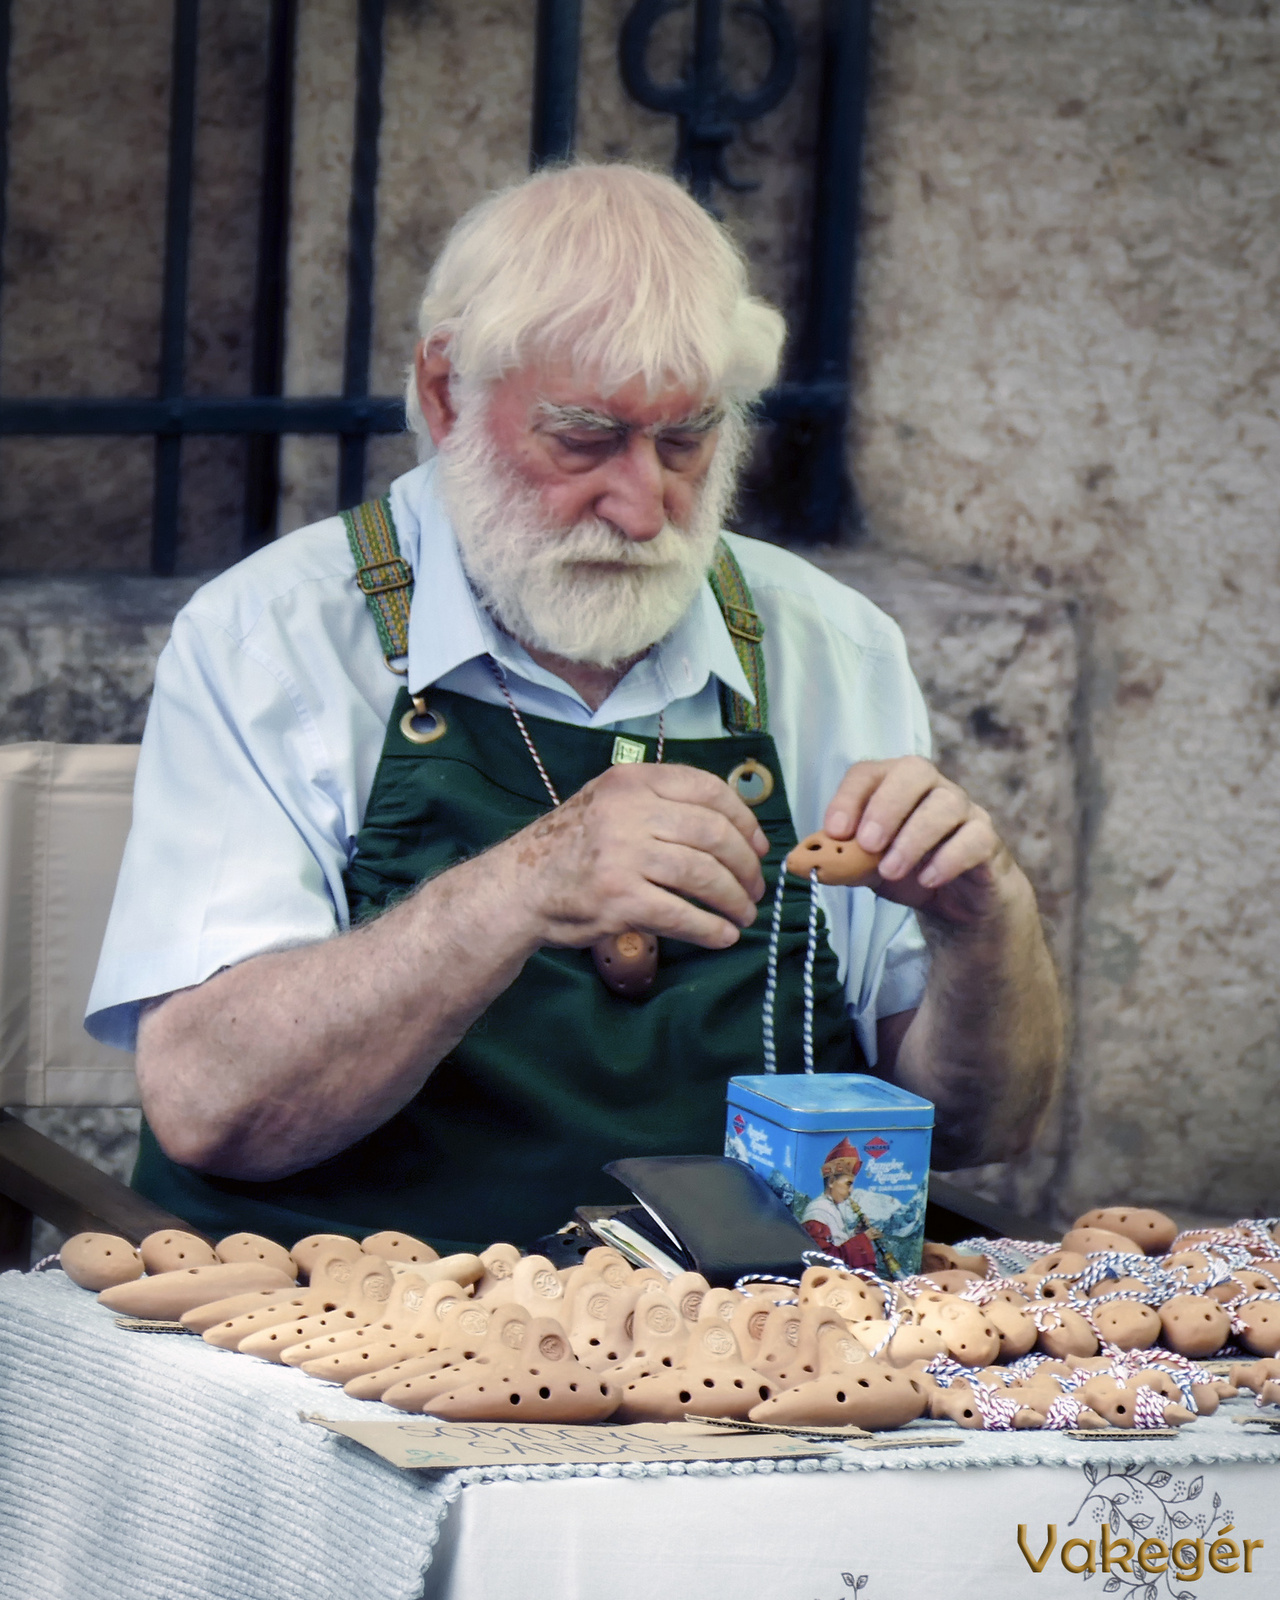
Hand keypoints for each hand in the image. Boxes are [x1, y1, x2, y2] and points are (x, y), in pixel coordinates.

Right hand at [496, 763, 768, 950]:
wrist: (519, 886)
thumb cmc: (572, 845)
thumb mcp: (609, 801)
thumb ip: (660, 802)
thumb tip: (732, 827)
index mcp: (632, 782)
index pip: (707, 790)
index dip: (744, 820)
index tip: (758, 846)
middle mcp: (628, 812)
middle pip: (713, 834)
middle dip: (745, 866)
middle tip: (755, 889)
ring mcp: (623, 856)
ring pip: (703, 875)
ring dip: (733, 899)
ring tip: (743, 915)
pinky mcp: (619, 899)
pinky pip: (681, 914)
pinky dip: (709, 929)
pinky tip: (722, 936)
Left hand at [823, 756, 1019, 925]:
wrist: (959, 903)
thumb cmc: (907, 872)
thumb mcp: (866, 868)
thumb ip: (839, 860)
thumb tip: (800, 862)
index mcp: (894, 786)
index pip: (869, 772)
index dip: (849, 797)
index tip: (833, 831)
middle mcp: (932, 788)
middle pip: (914, 770)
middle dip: (886, 806)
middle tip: (867, 844)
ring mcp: (964, 810)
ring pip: (946, 804)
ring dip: (913, 837)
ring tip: (890, 870)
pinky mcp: (987, 840)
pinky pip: (974, 838)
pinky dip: (948, 858)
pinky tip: (927, 880)